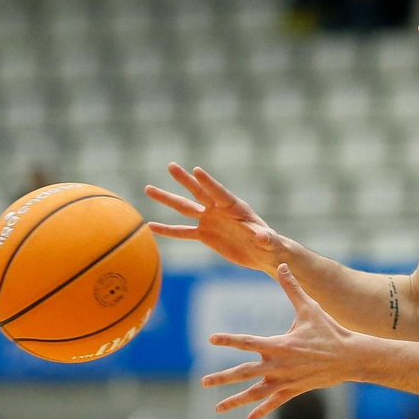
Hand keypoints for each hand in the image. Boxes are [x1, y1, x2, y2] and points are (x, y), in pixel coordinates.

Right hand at [145, 163, 283, 273]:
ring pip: (185, 208)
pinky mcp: (204, 235)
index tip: (196, 170)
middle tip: (171, 165)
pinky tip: (151, 225)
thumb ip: (265, 237)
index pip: (219, 192)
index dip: (208, 183)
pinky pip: (183, 231)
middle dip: (184, 179)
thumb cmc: (270, 244)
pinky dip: (168, 230)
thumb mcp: (270, 242)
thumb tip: (261, 237)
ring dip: (167, 199)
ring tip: (148, 188)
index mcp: (235, 207)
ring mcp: (209, 220)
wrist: (263, 254)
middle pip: (199, 192)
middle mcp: (219, 209)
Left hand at [202, 264, 361, 418]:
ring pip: (255, 394)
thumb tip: (282, 265)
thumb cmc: (330, 331)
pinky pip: (274, 403)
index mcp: (279, 345)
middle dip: (222, 378)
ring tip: (217, 408)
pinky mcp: (294, 391)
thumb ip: (292, 288)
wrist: (350, 358)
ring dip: (235, 401)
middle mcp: (278, 365)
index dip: (228, 340)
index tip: (211, 339)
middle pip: (244, 373)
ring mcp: (285, 381)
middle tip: (203, 381)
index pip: (247, 342)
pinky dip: (261, 411)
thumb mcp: (310, 308)